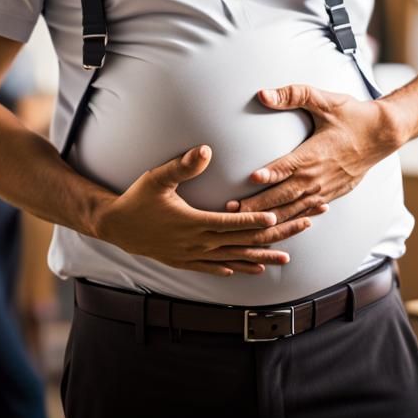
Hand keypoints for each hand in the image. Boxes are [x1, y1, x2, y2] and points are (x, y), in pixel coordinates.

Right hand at [94, 145, 313, 276]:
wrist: (115, 227)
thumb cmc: (137, 199)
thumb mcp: (156, 178)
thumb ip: (182, 165)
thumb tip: (205, 149)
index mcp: (193, 222)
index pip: (231, 222)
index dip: (254, 219)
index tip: (277, 215)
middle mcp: (198, 243)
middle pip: (242, 242)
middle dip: (275, 234)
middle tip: (301, 225)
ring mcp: (194, 256)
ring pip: (235, 259)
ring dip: (263, 256)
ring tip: (288, 256)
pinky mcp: (187, 262)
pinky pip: (218, 268)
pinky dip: (238, 268)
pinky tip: (253, 268)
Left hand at [226, 84, 399, 218]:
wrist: (383, 133)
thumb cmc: (351, 114)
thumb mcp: (323, 99)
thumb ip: (292, 95)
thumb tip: (263, 94)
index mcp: (314, 154)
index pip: (287, 167)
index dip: (270, 174)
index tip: (251, 179)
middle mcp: (319, 176)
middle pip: (284, 195)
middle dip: (258, 205)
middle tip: (233, 212)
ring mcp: (326, 189)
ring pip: (294, 209)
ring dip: (270, 217)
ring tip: (246, 223)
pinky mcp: (332, 194)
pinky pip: (308, 212)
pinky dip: (291, 221)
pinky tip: (278, 227)